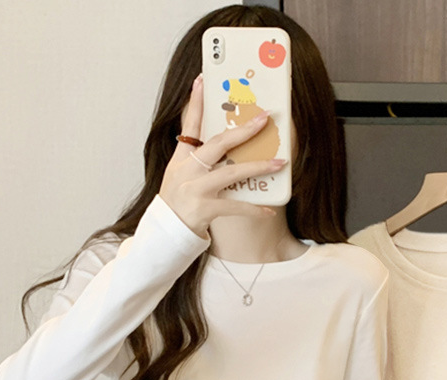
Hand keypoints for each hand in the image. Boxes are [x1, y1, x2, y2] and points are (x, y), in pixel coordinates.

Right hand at [158, 74, 285, 237]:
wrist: (166, 231)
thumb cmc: (178, 201)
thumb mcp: (180, 174)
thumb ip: (198, 159)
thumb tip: (228, 145)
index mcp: (181, 158)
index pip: (189, 125)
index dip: (196, 103)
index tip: (202, 80)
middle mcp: (188, 170)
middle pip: (218, 144)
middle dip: (243, 130)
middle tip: (264, 119)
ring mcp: (196, 189)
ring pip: (231, 173)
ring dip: (258, 167)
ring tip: (279, 163)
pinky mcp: (205, 209)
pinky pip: (236, 207)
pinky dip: (254, 209)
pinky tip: (269, 210)